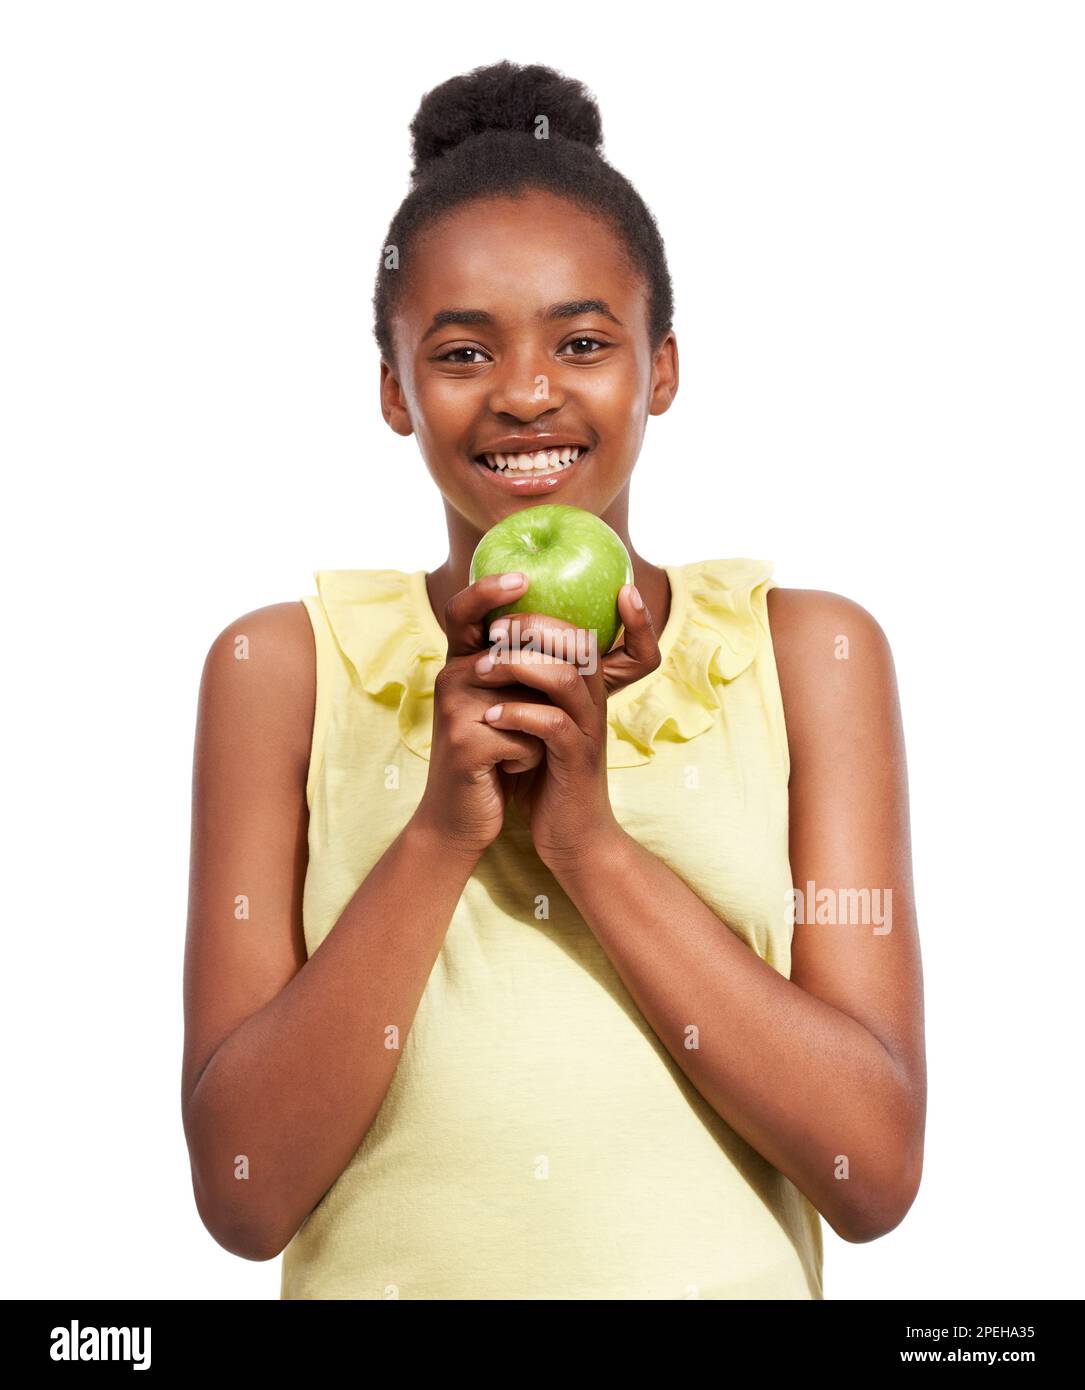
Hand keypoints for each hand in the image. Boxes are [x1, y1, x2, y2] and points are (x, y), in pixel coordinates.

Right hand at [412, 571, 549, 859]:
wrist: (461, 818)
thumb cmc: (495, 757)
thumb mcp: (510, 707)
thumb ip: (528, 672)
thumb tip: (573, 634)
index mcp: (462, 663)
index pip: (466, 612)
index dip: (489, 590)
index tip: (522, 578)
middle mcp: (451, 676)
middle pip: (515, 654)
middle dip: (546, 688)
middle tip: (527, 722)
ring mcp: (453, 708)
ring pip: (530, 700)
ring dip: (538, 730)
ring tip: (515, 752)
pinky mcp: (463, 743)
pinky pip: (525, 737)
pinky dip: (529, 759)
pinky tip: (506, 772)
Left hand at [473, 583, 661, 870]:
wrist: (572, 838)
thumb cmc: (548, 775)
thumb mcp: (538, 722)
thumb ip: (526, 686)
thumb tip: (491, 646)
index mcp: (584, 687)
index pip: (593, 632)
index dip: (592, 607)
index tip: (554, 584)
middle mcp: (592, 702)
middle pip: (578, 643)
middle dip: (533, 626)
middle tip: (493, 628)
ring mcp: (587, 731)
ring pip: (565, 678)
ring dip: (519, 666)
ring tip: (481, 670)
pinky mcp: (576, 762)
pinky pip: (552, 726)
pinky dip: (519, 716)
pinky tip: (490, 718)